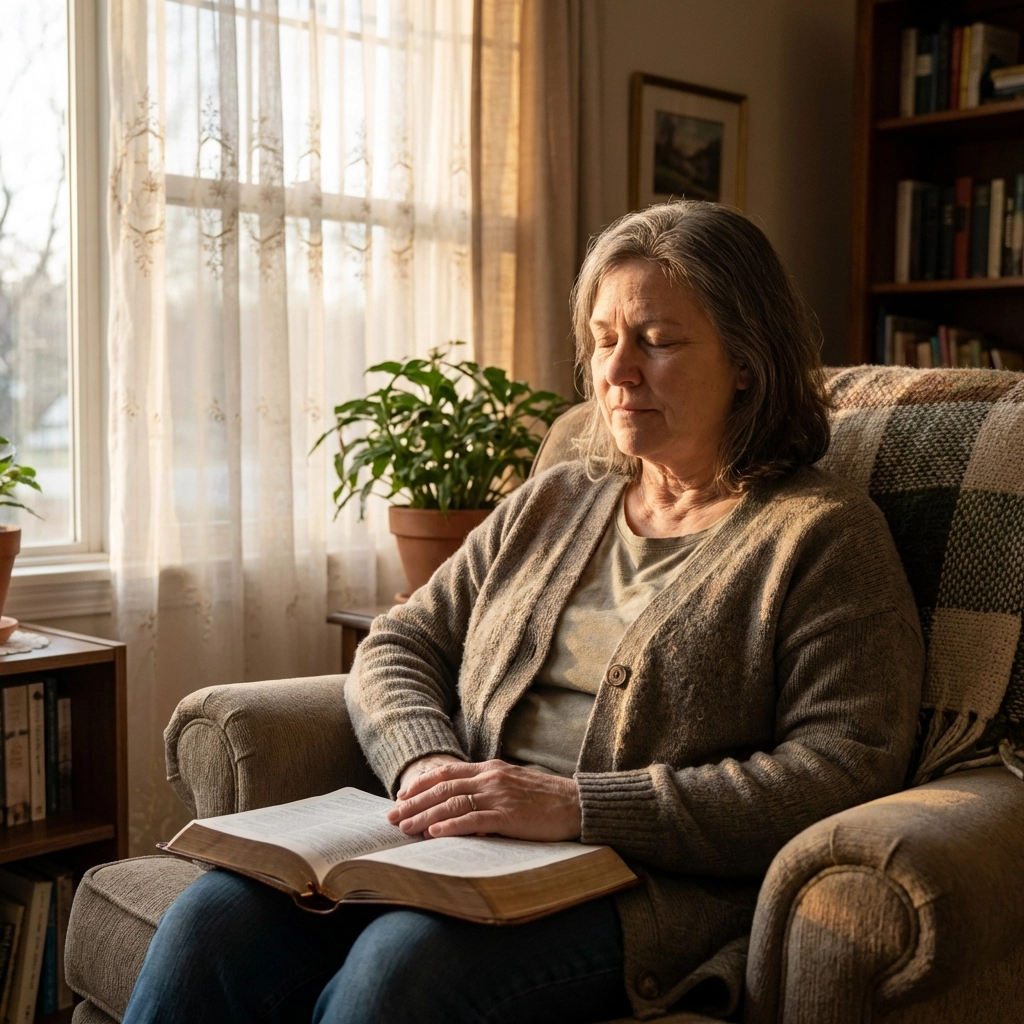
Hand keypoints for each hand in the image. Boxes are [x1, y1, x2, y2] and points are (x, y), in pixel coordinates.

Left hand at [387, 758, 582, 841]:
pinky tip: (434, 833)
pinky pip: (473, 819)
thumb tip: (462, 803)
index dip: (422, 784)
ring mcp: (499, 796)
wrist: (577, 805)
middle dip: (414, 802)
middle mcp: (490, 778)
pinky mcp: (508, 816)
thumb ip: (488, 789)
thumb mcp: (513, 785)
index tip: (401, 795)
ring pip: (452, 804)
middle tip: (392, 816)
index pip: (448, 773)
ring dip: (425, 816)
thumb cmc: (546, 799)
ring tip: (405, 827)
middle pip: (443, 788)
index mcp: (491, 769)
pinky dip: (451, 826)